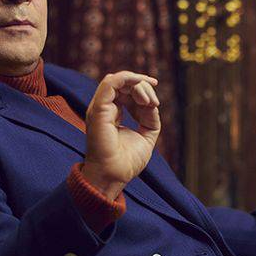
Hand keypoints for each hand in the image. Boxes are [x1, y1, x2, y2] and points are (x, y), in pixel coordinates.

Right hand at [83, 71, 160, 198]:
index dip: (142, 90)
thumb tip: (152, 104)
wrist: (114, 176)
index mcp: (112, 114)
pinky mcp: (99, 109)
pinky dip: (128, 79)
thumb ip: (150, 117)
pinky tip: (141, 87)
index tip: (156, 102)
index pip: (126, 92)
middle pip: (123, 83)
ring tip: (150, 102)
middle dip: (143, 87)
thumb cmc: (126, 162)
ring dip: (138, 85)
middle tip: (154, 103)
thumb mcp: (146, 135)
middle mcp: (104, 108)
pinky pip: (111, 83)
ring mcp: (100, 108)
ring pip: (118, 80)